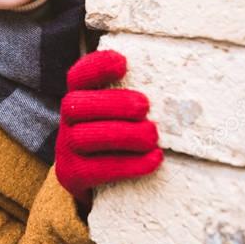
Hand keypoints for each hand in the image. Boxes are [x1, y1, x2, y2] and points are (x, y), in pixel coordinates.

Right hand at [55, 50, 162, 208]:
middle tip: (145, 106)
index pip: (78, 76)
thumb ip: (133, 95)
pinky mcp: (73, 174)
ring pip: (86, 137)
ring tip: (153, 135)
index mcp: (79, 97)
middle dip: (113, 103)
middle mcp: (67, 120)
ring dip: (124, 134)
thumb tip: (178, 85)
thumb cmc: (117, 135)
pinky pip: (98, 169)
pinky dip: (130, 164)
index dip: (96, 67)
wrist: (96, 180)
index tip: (123, 62)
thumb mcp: (118, 111)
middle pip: (77, 106)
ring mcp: (66, 148)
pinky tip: (155, 158)